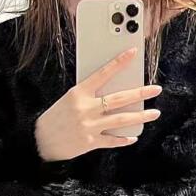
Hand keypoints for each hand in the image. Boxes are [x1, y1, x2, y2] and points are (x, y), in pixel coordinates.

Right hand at [34, 47, 162, 161]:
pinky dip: (123, 139)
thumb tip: (114, 94)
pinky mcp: (90, 142)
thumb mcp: (69, 99)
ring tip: (154, 113)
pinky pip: (112, 140)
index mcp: (78, 93)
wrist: (40, 141)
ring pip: (121, 120)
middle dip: (140, 93)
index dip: (119, 63)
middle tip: (155, 89)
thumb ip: (89, 95)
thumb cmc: (55, 117)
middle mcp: (86, 108)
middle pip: (119, 99)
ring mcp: (89, 126)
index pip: (102, 73)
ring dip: (140, 116)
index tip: (133, 53)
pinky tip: (133, 137)